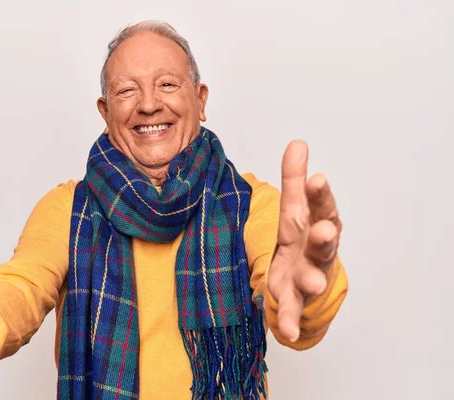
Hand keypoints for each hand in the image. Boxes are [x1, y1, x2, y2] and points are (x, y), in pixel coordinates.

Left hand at [267, 140, 341, 342]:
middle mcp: (316, 251)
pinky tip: (287, 332)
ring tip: (313, 283)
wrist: (305, 278)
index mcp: (316, 224)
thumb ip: (294, 179)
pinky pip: (293, 312)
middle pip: (323, 243)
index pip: (321, 207)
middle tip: (325, 230)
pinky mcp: (294, 299)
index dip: (321, 195)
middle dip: (325, 237)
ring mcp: (307, 276)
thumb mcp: (295, 207)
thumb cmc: (301, 237)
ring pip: (312, 278)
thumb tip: (297, 143)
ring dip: (313, 280)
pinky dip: (291, 322)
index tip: (318, 179)